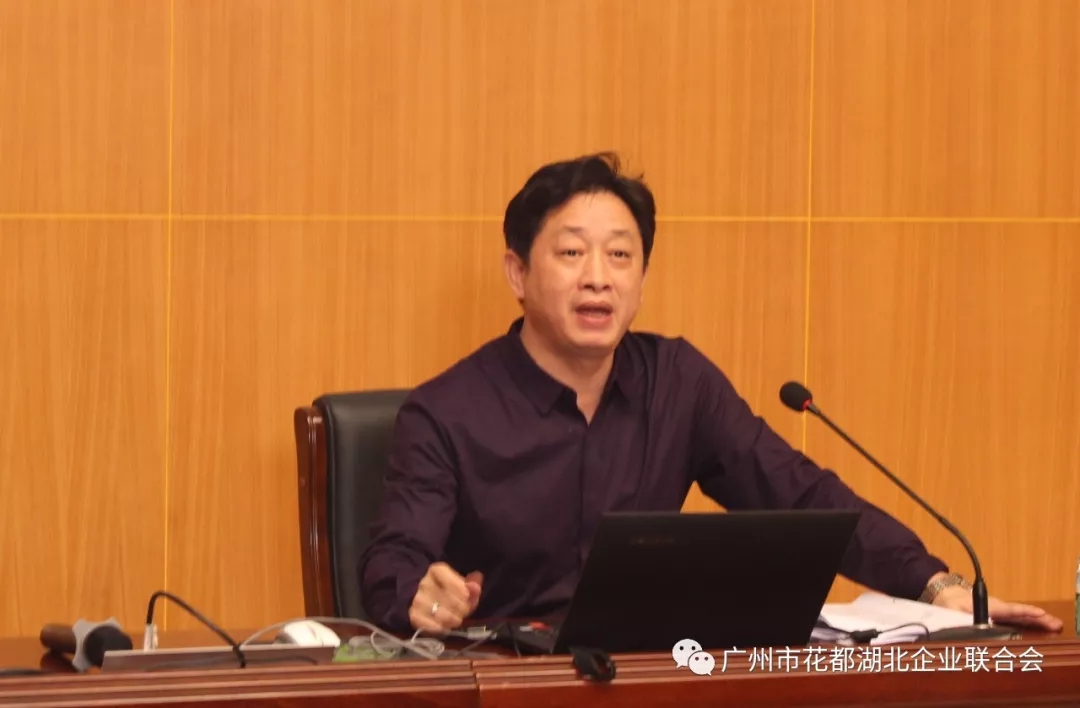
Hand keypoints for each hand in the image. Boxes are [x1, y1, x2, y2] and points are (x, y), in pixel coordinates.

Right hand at [408, 562, 482, 633]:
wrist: (429, 603)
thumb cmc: (450, 593)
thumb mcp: (463, 587)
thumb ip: (472, 586)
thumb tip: (475, 587)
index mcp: (436, 571)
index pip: (443, 574)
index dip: (457, 585)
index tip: (466, 596)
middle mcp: (424, 583)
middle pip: (445, 596)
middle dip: (460, 607)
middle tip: (464, 612)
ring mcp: (417, 599)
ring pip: (438, 612)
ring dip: (452, 619)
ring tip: (456, 620)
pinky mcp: (414, 615)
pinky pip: (427, 624)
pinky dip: (439, 627)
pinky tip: (445, 627)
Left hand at [931, 585, 1063, 631]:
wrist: (947, 596)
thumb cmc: (950, 604)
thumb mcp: (952, 611)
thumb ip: (962, 620)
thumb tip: (972, 628)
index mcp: (986, 606)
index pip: (1007, 610)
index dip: (1022, 612)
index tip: (1038, 613)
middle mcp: (996, 608)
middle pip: (1019, 613)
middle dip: (1037, 618)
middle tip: (1054, 623)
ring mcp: (1000, 611)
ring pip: (1021, 615)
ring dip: (1037, 620)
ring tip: (1054, 624)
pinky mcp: (1000, 615)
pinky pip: (1018, 618)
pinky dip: (1030, 620)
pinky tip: (1042, 624)